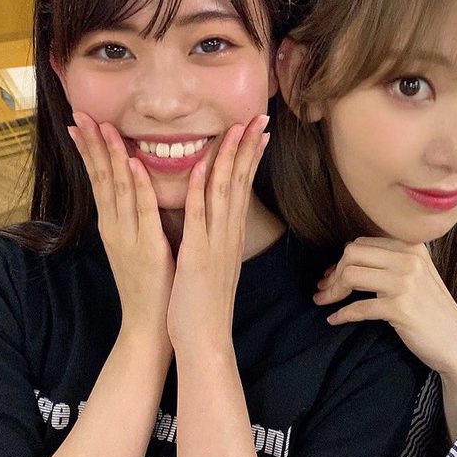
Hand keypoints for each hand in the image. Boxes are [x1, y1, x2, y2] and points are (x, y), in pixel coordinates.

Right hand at [69, 112, 173, 344]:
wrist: (149, 326)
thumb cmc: (149, 286)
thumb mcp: (136, 246)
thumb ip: (134, 219)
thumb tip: (132, 193)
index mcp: (113, 225)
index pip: (98, 179)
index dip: (89, 150)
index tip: (79, 123)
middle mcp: (115, 227)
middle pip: (100, 177)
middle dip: (91, 143)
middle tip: (80, 114)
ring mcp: (128, 237)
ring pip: (118, 188)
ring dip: (111, 155)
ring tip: (104, 126)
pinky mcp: (147, 247)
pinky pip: (142, 211)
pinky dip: (138, 185)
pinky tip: (133, 163)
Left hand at [167, 115, 268, 350]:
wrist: (205, 339)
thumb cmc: (203, 305)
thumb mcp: (213, 265)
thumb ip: (214, 239)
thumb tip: (215, 221)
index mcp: (230, 236)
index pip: (243, 187)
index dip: (250, 157)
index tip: (257, 131)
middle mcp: (228, 235)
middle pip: (240, 182)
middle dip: (248, 148)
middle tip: (257, 117)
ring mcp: (215, 244)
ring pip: (224, 193)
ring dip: (228, 158)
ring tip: (234, 128)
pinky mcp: (198, 256)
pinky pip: (200, 218)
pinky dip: (200, 191)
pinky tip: (202, 167)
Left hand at [314, 238, 456, 389]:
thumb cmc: (432, 312)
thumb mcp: (416, 276)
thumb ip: (388, 263)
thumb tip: (344, 262)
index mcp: (411, 247)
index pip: (362, 244)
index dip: (341, 261)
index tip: (331, 277)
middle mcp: (409, 259)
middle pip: (352, 254)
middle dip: (334, 273)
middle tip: (326, 291)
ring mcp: (405, 283)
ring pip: (351, 275)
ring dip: (332, 291)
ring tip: (324, 302)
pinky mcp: (400, 308)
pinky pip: (359, 307)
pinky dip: (342, 314)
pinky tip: (335, 320)